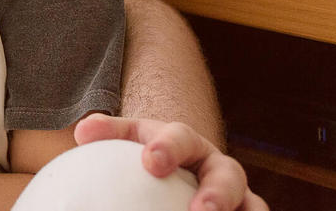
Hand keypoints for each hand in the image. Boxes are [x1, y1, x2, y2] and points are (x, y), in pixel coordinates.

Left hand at [75, 114, 268, 210]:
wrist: (182, 166)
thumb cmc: (149, 154)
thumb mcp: (131, 139)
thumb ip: (109, 134)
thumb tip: (82, 132)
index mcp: (188, 143)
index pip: (180, 138)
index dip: (167, 148)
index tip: (150, 161)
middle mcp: (220, 168)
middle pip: (228, 176)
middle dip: (217, 194)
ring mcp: (239, 196)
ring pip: (253, 207)